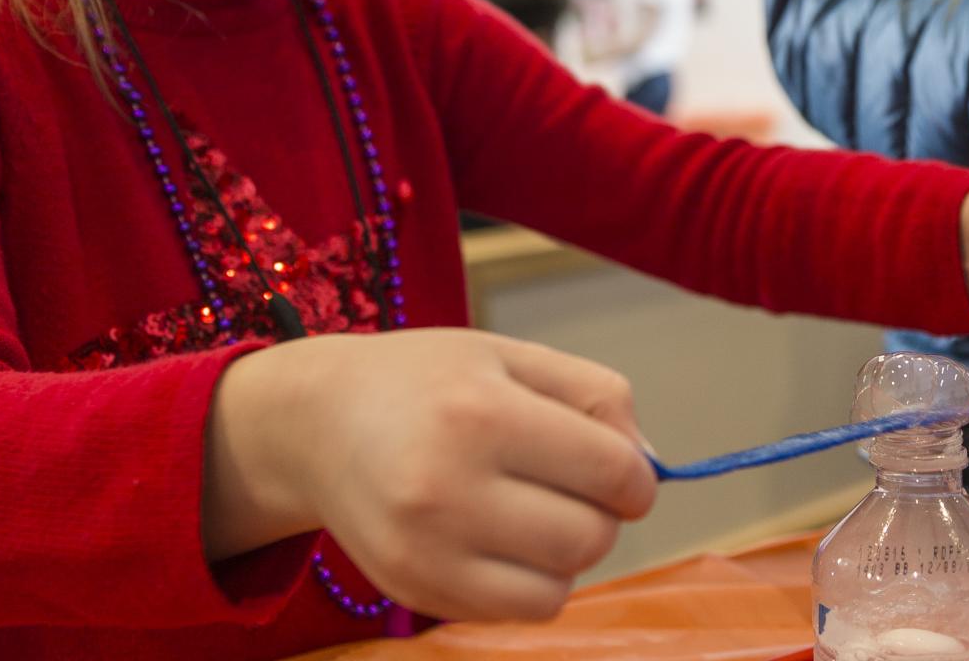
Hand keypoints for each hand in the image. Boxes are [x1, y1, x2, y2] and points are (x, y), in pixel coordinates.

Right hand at [204, 330, 656, 620]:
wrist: (318, 422)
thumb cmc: (428, 382)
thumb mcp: (511, 357)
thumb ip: (596, 395)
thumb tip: (650, 466)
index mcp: (480, 413)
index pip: (611, 471)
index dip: (635, 476)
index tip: (619, 469)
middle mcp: (447, 487)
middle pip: (589, 537)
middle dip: (601, 515)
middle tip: (567, 486)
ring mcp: (425, 549)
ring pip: (558, 587)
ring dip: (565, 555)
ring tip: (529, 511)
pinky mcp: (413, 590)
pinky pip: (516, 612)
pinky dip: (528, 582)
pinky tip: (497, 539)